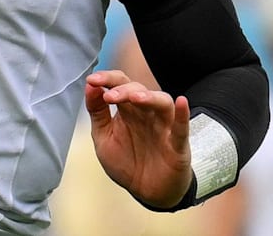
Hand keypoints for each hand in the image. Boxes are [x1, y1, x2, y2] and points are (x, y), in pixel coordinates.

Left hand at [84, 70, 192, 208]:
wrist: (147, 193)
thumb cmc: (127, 162)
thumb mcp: (104, 138)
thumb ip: (97, 112)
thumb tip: (90, 86)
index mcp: (128, 109)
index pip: (120, 84)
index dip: (107, 79)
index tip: (92, 80)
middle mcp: (146, 113)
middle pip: (139, 90)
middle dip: (123, 90)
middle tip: (108, 96)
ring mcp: (163, 127)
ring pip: (162, 103)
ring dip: (149, 98)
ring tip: (135, 98)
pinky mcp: (177, 145)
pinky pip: (182, 128)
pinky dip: (182, 115)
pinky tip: (181, 102)